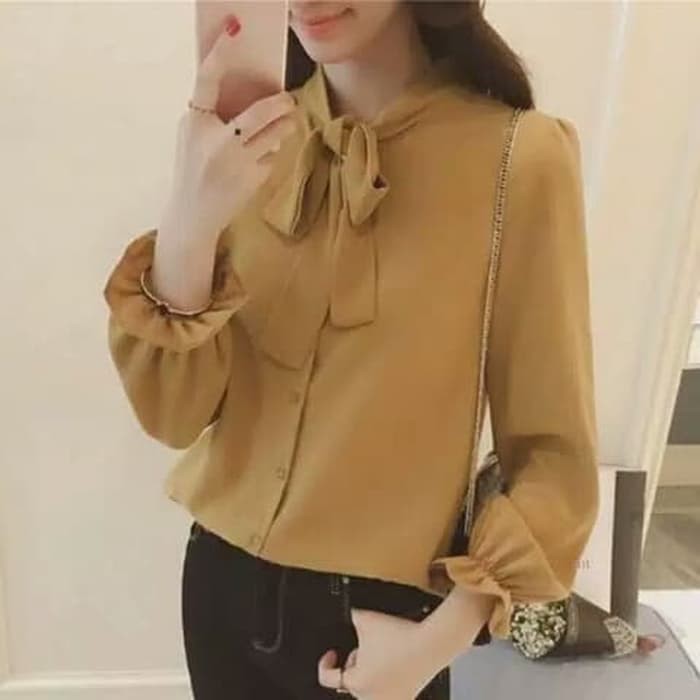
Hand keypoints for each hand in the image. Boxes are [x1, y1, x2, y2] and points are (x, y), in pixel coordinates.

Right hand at [160, 14, 297, 245]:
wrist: (193, 215)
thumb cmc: (194, 169)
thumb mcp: (191, 137)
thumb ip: (210, 115)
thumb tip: (242, 91)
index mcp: (195, 123)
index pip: (207, 79)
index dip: (220, 52)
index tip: (234, 29)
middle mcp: (217, 141)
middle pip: (262, 111)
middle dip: (281, 103)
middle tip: (287, 101)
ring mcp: (238, 161)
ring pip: (277, 133)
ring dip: (286, 125)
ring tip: (286, 123)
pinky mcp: (254, 178)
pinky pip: (273, 155)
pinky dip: (272, 152)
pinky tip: (263, 157)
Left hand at [318, 608, 443, 699]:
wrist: (429, 643)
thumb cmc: (399, 637)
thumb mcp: (363, 619)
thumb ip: (349, 618)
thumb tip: (345, 614)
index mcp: (356, 682)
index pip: (328, 678)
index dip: (326, 662)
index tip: (332, 654)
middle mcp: (371, 697)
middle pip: (350, 681)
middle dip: (354, 663)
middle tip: (366, 647)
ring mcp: (390, 699)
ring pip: (368, 687)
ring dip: (369, 671)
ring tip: (382, 653)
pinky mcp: (406, 698)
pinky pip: (388, 690)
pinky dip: (387, 678)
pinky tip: (395, 663)